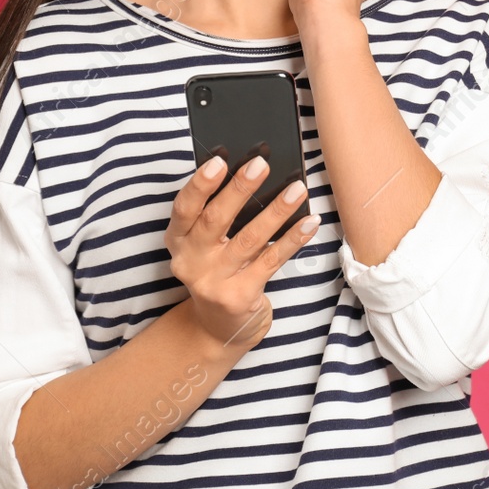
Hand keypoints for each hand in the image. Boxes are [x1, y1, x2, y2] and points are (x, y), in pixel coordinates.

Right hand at [165, 154, 320, 353]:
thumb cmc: (217, 271)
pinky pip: (271, 261)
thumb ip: (217, 216)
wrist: (217, 328)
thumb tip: (253, 174)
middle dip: (240, 190)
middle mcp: (191, 261)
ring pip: (249, 239)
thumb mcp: (205, 245)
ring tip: (297, 189)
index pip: (184, 209)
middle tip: (261, 164)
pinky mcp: (240, 297)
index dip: (201, 185)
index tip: (220, 161)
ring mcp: (214, 282)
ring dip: (276, 211)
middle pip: (215, 220)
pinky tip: (309, 222)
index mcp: (178, 241)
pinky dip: (293, 239)